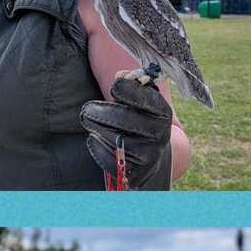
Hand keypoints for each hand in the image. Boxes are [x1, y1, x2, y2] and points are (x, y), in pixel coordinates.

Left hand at [81, 75, 171, 189]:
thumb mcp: (142, 102)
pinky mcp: (136, 173)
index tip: (115, 87)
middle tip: (87, 109)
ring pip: (116, 140)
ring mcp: (149, 156)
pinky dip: (98, 148)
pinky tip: (94, 139)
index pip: (149, 101)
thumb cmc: (139, 119)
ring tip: (89, 121)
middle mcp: (160, 136)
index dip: (131, 92)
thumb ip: (133, 87)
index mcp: (163, 114)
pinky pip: (111, 160)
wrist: (150, 153)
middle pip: (128, 121)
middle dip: (104, 113)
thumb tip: (121, 76)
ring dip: (98, 129)